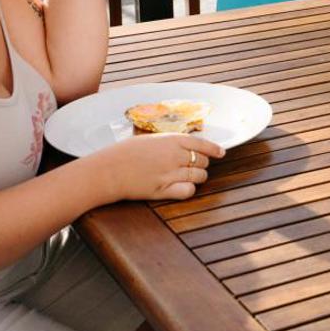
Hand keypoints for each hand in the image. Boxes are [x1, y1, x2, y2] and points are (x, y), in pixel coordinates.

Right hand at [88, 132, 225, 201]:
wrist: (108, 170)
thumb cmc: (124, 153)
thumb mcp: (149, 139)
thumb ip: (169, 142)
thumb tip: (186, 145)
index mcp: (171, 140)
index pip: (202, 144)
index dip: (214, 149)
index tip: (221, 153)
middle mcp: (174, 155)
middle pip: (202, 161)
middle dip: (202, 164)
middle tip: (194, 166)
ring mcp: (170, 173)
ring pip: (199, 176)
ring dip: (197, 177)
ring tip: (188, 177)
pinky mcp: (163, 189)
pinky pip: (188, 191)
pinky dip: (189, 189)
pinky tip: (182, 187)